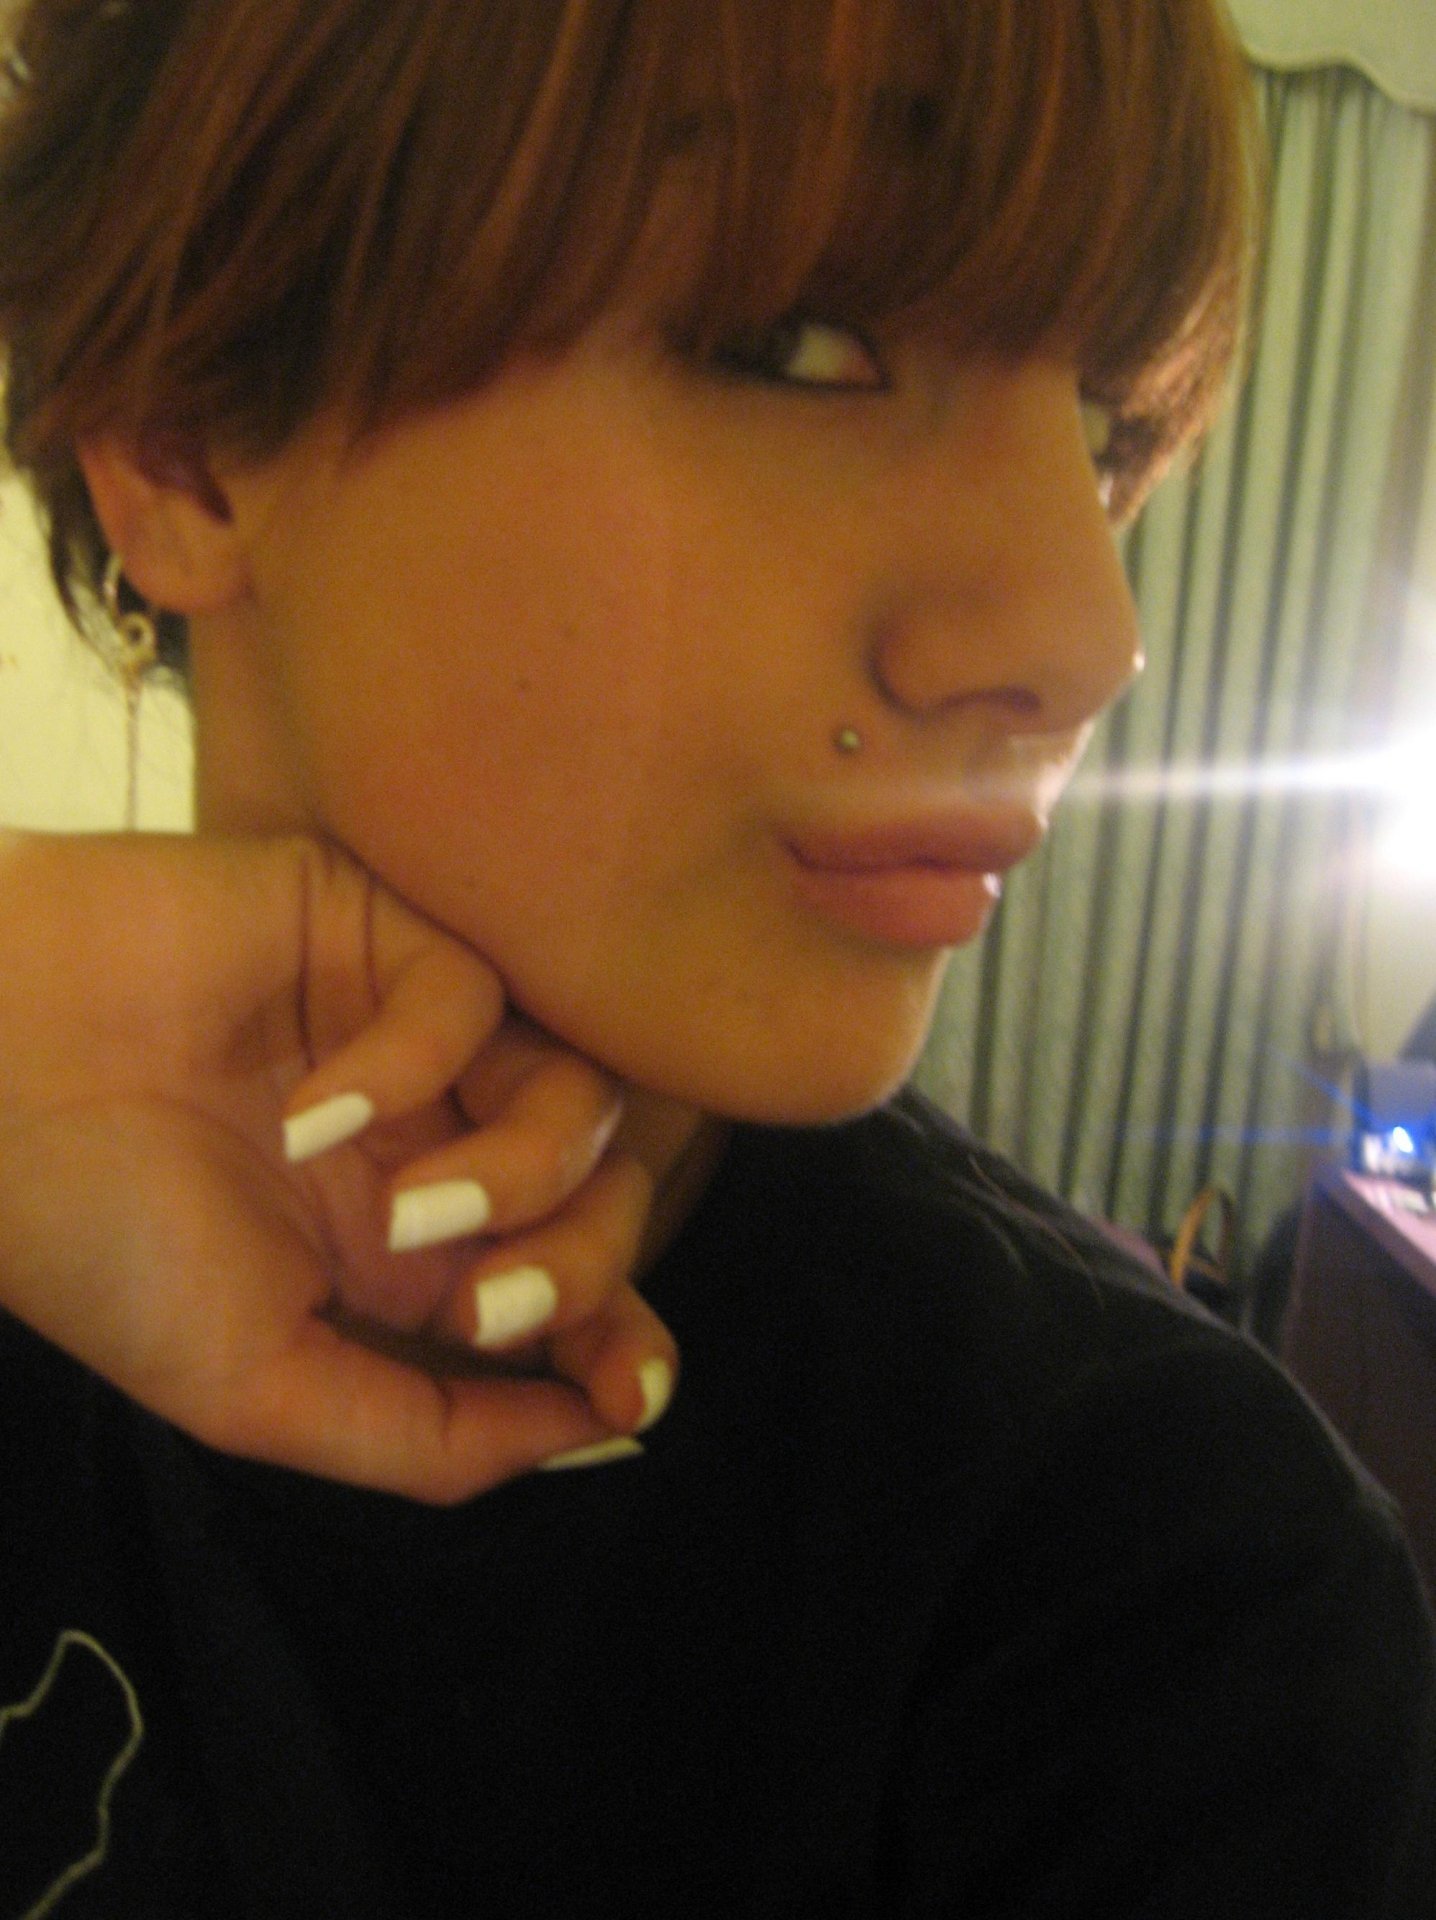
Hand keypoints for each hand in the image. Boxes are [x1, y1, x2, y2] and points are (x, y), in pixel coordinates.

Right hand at [0, 830, 697, 1500]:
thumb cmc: (93, 1240)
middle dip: (577, 1266)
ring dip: (516, 1171)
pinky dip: (412, 1063)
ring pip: (575, 1090)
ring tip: (401, 1210)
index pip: (575, 1279)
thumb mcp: (255, 1386)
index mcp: (411, 1246)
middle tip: (483, 1307)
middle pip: (604, 1191)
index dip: (623, 1336)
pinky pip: (477, 992)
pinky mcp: (378, 929)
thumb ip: (422, 1431)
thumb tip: (587, 1434)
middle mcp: (434, 1135)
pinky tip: (311, 1106)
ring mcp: (417, 1033)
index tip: (629, 1391)